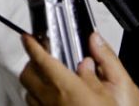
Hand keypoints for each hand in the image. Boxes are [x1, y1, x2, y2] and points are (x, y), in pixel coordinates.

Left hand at [20, 32, 138, 105]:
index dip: (31, 45)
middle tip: (40, 57)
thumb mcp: (111, 91)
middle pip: (26, 74)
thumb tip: (88, 61)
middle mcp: (50, 99)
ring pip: (28, 92)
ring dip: (33, 82)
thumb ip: (96, 72)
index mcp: (65, 86)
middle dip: (30, 62)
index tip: (28, 38)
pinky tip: (50, 98)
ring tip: (46, 77)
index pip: (40, 59)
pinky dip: (38, 98)